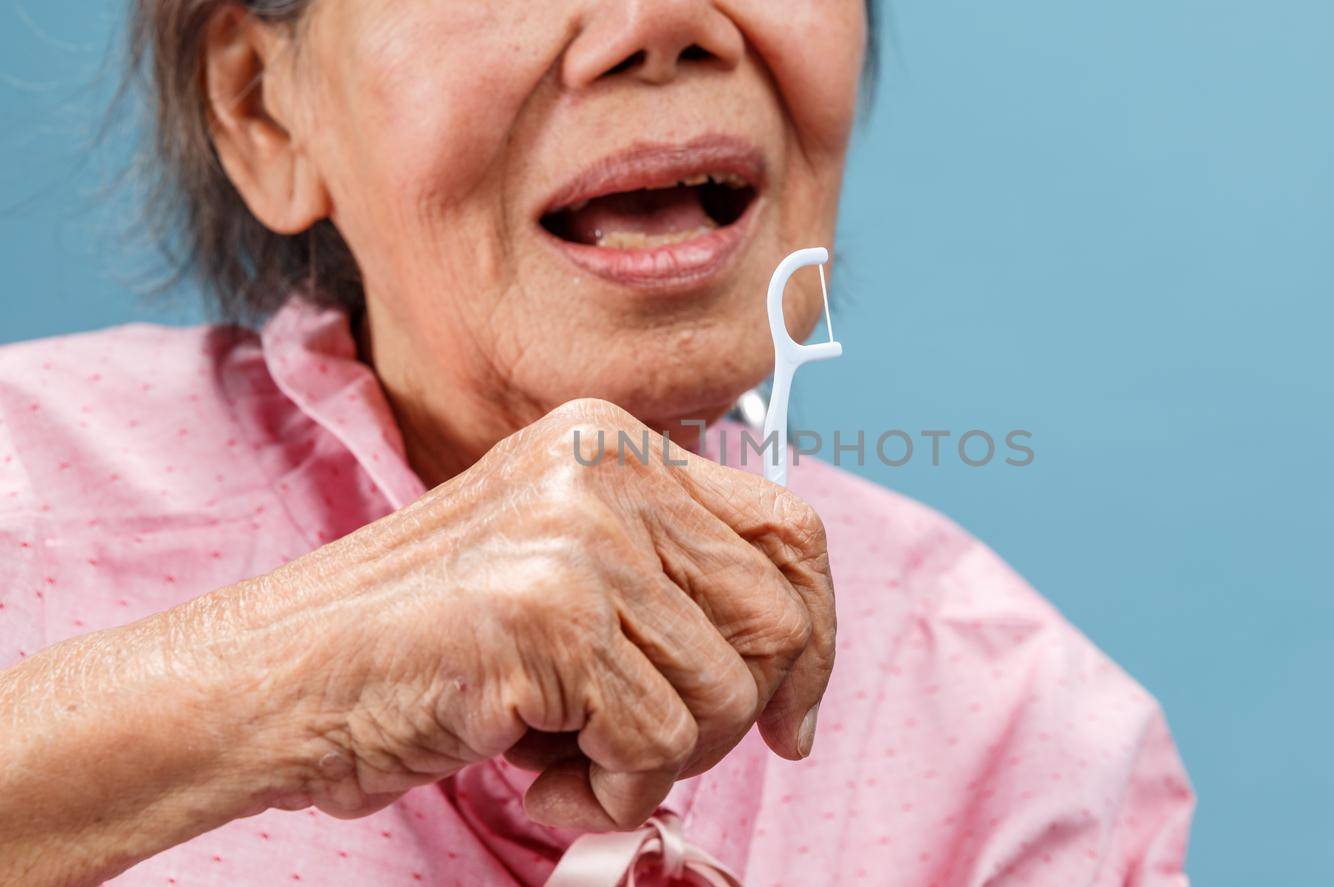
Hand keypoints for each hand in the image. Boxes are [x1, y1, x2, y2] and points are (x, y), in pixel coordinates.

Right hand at [236, 398, 835, 830]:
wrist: (276, 682)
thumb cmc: (423, 647)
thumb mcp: (564, 571)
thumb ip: (669, 578)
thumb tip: (796, 648)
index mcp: (615, 442)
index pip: (791, 528)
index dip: (811, 636)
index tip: (789, 718)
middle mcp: (607, 466)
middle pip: (778, 615)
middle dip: (731, 716)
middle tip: (648, 752)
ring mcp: (580, 534)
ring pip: (726, 691)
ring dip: (658, 763)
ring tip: (570, 758)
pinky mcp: (552, 612)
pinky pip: (660, 743)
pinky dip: (611, 793)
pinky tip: (537, 776)